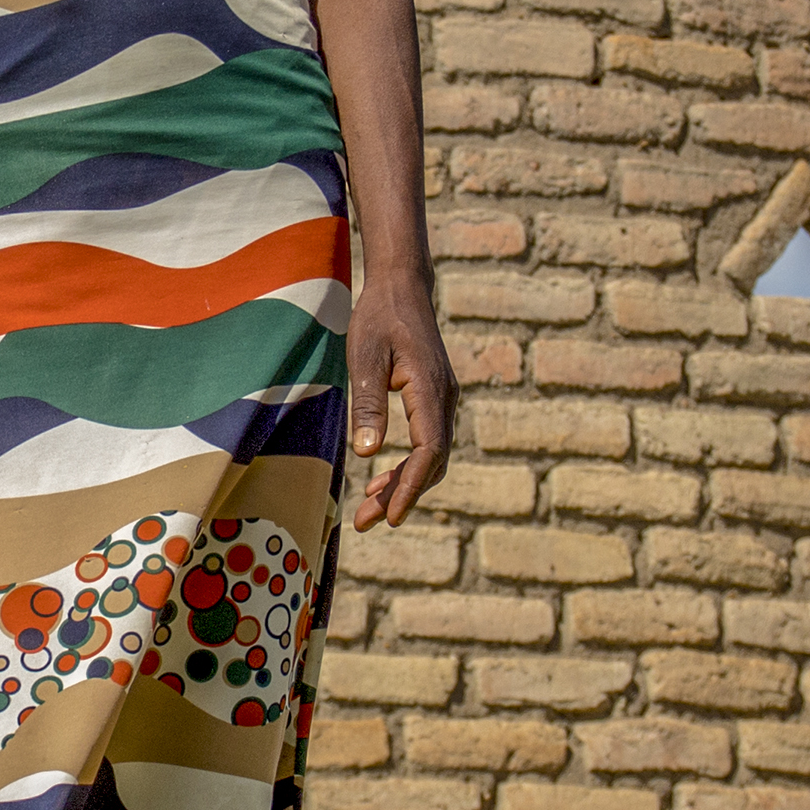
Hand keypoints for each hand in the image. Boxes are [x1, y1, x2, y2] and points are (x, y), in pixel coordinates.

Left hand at [344, 288, 457, 528]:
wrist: (402, 288)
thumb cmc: (379, 318)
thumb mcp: (364, 357)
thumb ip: (368, 403)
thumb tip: (368, 454)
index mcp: (431, 389)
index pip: (429, 450)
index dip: (411, 486)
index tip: (391, 515)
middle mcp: (445, 399)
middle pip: (432, 462)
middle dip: (401, 495)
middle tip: (364, 522)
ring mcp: (443, 400)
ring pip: (431, 456)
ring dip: (403, 485)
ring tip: (368, 509)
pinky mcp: (434, 400)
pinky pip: (428, 443)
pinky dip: (408, 467)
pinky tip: (382, 480)